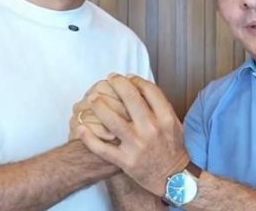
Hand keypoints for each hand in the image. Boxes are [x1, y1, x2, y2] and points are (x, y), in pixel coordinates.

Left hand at [77, 74, 188, 196]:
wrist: (172, 178)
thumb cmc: (171, 147)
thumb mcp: (173, 123)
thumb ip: (159, 105)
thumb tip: (139, 85)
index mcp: (165, 118)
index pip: (149, 90)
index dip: (135, 80)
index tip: (127, 77)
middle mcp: (151, 129)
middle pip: (130, 98)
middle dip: (117, 84)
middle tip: (108, 80)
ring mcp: (137, 145)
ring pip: (112, 120)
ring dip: (99, 106)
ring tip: (92, 98)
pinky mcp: (125, 161)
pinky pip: (102, 148)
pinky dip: (89, 138)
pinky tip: (81, 127)